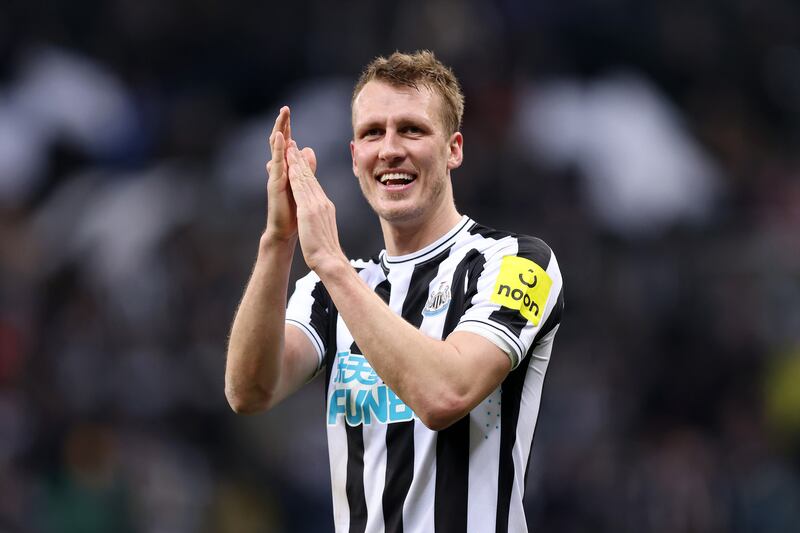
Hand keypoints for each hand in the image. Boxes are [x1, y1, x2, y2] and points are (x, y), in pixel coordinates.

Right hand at [264, 107, 316, 241]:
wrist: (285, 231)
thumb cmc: (293, 211)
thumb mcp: (302, 185)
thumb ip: (305, 168)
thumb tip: (308, 149)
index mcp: (287, 170)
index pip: (287, 145)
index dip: (288, 129)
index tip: (288, 112)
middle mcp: (279, 170)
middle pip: (280, 143)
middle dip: (282, 125)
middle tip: (285, 109)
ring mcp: (276, 176)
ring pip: (276, 150)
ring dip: (279, 132)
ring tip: (282, 116)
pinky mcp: (274, 184)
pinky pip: (276, 164)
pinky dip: (277, 150)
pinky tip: (279, 138)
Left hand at [285, 141, 346, 273]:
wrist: (330, 260)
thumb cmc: (326, 251)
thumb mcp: (323, 230)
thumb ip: (321, 221)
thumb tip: (320, 218)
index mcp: (325, 207)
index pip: (314, 185)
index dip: (307, 170)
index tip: (300, 159)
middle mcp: (322, 202)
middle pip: (310, 178)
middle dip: (301, 161)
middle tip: (295, 145)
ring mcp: (317, 205)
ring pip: (305, 179)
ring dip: (297, 162)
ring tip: (291, 148)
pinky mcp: (310, 210)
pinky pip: (301, 189)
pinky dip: (295, 175)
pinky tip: (289, 166)